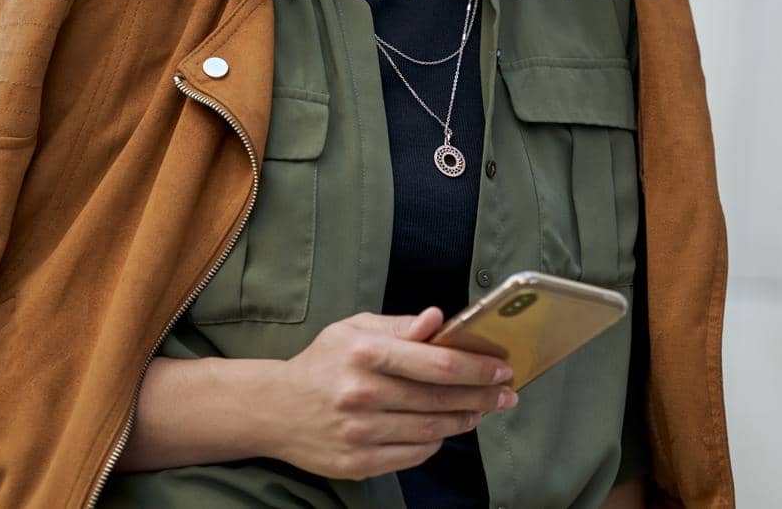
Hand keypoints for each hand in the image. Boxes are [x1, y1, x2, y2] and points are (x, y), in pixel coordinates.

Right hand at [269, 306, 519, 480]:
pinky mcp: (357, 462)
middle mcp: (362, 394)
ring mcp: (360, 432)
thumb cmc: (322, 363)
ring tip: (481, 411)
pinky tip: (445, 429)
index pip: (437, 363)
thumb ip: (400, 326)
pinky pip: (414, 454)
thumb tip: (440, 319)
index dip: (477, 367)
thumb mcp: (354, 329)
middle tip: (507, 393)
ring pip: (432, 429)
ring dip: (464, 420)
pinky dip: (436, 441)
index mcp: (365, 353)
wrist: (274, 409)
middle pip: (441, 399)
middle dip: (482, 396)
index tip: (502, 367)